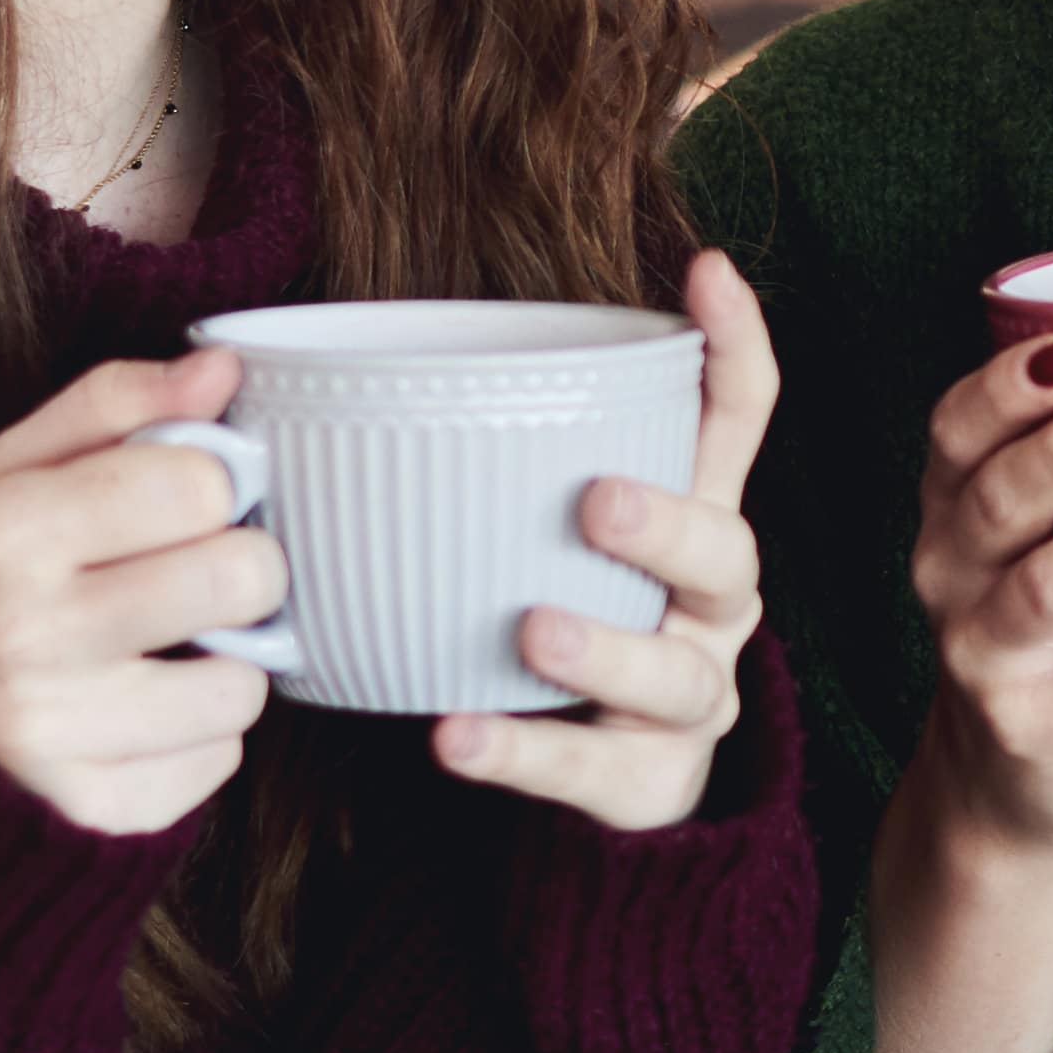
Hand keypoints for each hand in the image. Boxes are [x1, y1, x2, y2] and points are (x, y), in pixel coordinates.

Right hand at [0, 350, 279, 837]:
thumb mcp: (14, 471)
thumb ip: (116, 406)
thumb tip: (222, 367)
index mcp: (5, 533)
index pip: (200, 481)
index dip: (212, 486)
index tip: (182, 502)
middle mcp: (25, 637)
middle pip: (242, 577)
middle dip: (238, 570)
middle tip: (194, 576)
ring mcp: (58, 736)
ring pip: (245, 684)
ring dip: (223, 666)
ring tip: (162, 652)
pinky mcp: (94, 811)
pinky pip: (220, 764)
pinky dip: (194, 741)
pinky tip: (139, 718)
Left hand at [435, 251, 782, 836]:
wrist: (602, 783)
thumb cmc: (562, 616)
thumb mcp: (551, 533)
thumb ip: (487, 460)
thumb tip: (316, 361)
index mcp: (695, 521)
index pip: (737, 421)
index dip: (735, 345)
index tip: (705, 269)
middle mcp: (712, 605)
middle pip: (727, 554)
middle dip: (669, 525)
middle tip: (596, 501)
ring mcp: (691, 697)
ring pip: (676, 674)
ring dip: (607, 647)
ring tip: (533, 629)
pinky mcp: (650, 782)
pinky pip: (594, 770)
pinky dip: (525, 752)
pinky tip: (457, 736)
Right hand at [906, 329, 1052, 863]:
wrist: (1005, 793)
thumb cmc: (1050, 643)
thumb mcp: (1045, 556)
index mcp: (953, 516)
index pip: (954, 433)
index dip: (1003, 387)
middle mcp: (949, 579)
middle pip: (997, 498)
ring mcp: (986, 658)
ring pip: (1052, 584)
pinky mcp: (1038, 725)